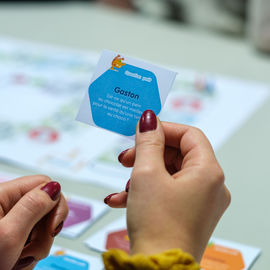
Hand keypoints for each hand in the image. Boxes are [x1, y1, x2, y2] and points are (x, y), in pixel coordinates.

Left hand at [0, 175, 67, 269]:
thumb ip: (32, 207)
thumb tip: (54, 188)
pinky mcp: (11, 237)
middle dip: (46, 230)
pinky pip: (33, 240)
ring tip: (18, 261)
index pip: (43, 183)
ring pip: (41, 226)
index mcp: (2, 196)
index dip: (54, 203)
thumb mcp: (8, 236)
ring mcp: (9, 223)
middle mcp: (6, 207)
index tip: (52, 227)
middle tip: (32, 249)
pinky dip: (30, 254)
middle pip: (45, 206)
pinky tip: (15, 263)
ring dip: (37, 246)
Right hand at [105, 110, 230, 261]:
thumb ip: (148, 142)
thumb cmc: (157, 225)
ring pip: (169, 173)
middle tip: (126, 157)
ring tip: (123, 184)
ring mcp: (200, 200)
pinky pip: (167, 191)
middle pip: (178, 154)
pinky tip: (122, 198)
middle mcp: (210, 186)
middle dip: (148, 153)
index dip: (164, 129)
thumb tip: (149, 119)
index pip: (189, 135)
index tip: (142, 130)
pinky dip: (147, 190)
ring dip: (143, 173)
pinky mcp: (188, 211)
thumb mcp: (146, 174)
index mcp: (208, 172)